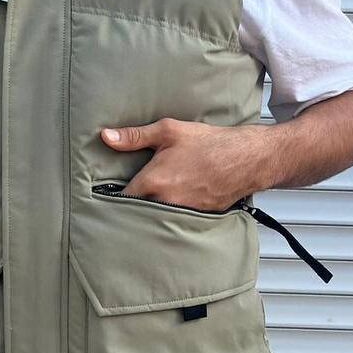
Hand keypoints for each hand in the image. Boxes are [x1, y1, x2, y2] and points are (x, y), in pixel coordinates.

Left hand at [99, 118, 259, 211]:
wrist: (246, 158)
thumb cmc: (208, 143)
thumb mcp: (168, 131)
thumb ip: (134, 136)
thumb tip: (106, 137)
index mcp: (153, 182)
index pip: (121, 199)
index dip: (113, 197)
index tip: (107, 196)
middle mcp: (165, 202)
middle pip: (137, 212)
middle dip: (132, 207)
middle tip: (125, 201)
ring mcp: (181, 213)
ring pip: (155, 219)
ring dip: (150, 213)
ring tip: (148, 204)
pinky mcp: (197, 219)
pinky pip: (175, 222)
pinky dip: (170, 216)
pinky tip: (171, 206)